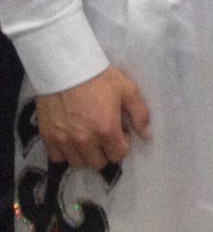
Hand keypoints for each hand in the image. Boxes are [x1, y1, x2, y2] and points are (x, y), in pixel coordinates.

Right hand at [35, 68, 150, 168]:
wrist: (66, 68)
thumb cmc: (100, 78)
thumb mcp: (128, 90)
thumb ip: (140, 114)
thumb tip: (146, 135)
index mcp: (106, 130)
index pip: (118, 155)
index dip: (122, 144)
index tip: (120, 132)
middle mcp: (84, 140)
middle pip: (98, 163)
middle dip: (105, 152)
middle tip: (105, 135)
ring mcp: (64, 140)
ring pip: (78, 163)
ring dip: (86, 154)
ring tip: (89, 137)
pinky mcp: (47, 137)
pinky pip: (57, 157)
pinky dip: (66, 152)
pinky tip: (71, 138)